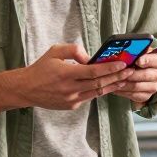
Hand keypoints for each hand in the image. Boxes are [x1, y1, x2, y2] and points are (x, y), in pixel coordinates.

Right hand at [16, 43, 131, 109]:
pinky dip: (101, 91)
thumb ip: (74, 50)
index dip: (110, 68)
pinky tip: (110, 85)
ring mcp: (71, 99)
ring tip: (125, 79)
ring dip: (113, 86)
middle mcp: (70, 89)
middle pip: (99, 83)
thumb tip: (90, 57)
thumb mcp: (55, 51)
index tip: (123, 64)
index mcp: (66, 74)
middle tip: (130, 71)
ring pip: (97, 92)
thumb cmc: (41, 68)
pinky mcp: (71, 106)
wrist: (26, 89)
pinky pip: (90, 97)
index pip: (94, 71)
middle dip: (117, 77)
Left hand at [111, 50, 156, 105]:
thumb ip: (135, 51)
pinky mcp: (146, 96)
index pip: (156, 60)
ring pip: (137, 86)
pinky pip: (133, 95)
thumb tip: (127, 49)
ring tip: (114, 80)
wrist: (139, 73)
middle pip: (146, 75)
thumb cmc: (137, 61)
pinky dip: (123, 91)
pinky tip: (115, 87)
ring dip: (124, 83)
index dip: (147, 60)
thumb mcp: (138, 53)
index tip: (137, 61)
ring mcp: (153, 86)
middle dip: (131, 74)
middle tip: (121, 72)